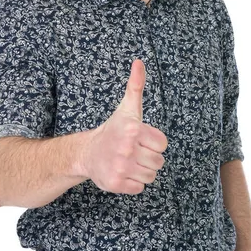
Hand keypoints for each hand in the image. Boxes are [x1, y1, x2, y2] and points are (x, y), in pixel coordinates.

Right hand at [81, 59, 167, 194]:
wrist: (87, 152)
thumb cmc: (113, 130)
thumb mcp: (127, 108)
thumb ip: (136, 85)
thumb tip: (139, 62)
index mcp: (134, 129)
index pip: (163, 144)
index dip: (153, 143)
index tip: (140, 139)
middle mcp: (127, 148)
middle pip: (158, 162)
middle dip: (148, 158)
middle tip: (133, 152)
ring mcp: (121, 167)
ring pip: (151, 176)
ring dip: (142, 171)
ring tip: (129, 162)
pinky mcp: (116, 183)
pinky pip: (140, 188)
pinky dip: (133, 183)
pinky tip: (123, 172)